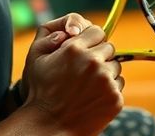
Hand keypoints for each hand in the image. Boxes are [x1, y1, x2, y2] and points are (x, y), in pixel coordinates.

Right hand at [20, 15, 123, 134]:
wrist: (49, 126)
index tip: (85, 49)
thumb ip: (51, 34)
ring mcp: (106, 81)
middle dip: (99, 54)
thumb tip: (73, 29)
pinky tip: (93, 96)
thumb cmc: (41, 91)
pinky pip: (119, 84)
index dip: (91, 39)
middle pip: (109, 47)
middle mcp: (93, 62)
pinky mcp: (115, 98)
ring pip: (116, 66)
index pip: (97, 31)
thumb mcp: (36, 57)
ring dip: (106, 71)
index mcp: (75, 49)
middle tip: (86, 68)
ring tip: (88, 84)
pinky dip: (109, 88)